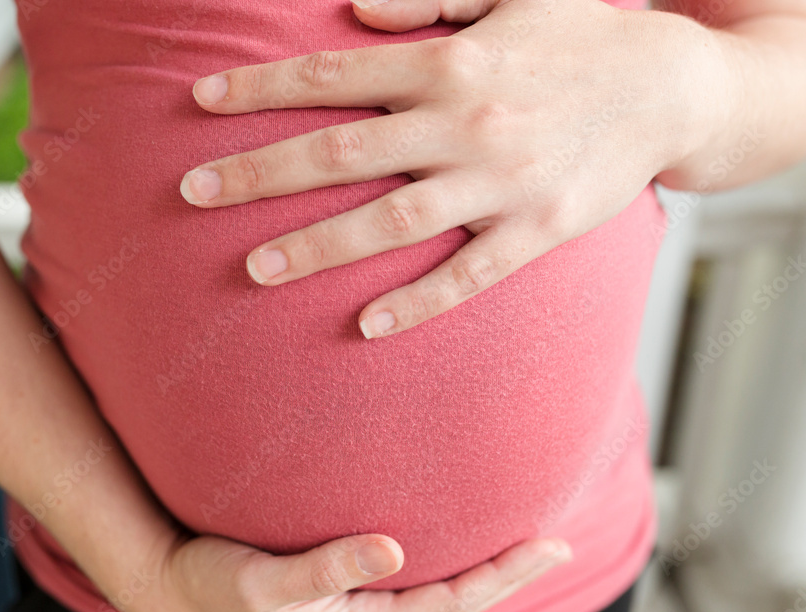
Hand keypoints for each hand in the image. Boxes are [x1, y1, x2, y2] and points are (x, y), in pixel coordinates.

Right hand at [119, 531, 570, 611]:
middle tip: (557, 543)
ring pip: (439, 590)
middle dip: (509, 574)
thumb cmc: (219, 587)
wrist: (183, 594)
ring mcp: (360, 608)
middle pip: (459, 599)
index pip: (451, 602)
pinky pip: (413, 579)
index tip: (547, 546)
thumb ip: (328, 567)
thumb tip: (393, 549)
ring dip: (482, 570)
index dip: (503, 575)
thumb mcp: (266, 582)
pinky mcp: (347, 591)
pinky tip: (453, 541)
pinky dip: (444, 561)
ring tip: (520, 544)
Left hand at [180, 0, 723, 337]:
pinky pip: (469, 276)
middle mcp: (467, 124)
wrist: (672, 87)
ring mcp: (503, 184)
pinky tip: (365, 326)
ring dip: (319, 245)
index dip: (262, 88)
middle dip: (261, 172)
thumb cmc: (579, 36)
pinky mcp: (539, 233)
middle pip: (343, 152)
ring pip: (393, 222)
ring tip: (254, 268)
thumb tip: (352, 9)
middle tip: (194, 194)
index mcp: (452, 63)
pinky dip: (417, 303)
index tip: (201, 102)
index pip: (334, 76)